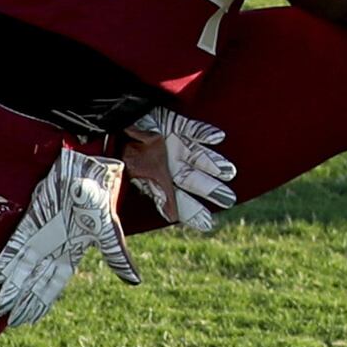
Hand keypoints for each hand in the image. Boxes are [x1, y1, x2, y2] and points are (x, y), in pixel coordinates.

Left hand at [0, 147, 139, 327]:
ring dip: (12, 284)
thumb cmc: (101, 200)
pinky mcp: (31, 219)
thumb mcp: (110, 231)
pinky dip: (6, 259)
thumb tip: (135, 282)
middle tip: (8, 320)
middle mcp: (54, 247)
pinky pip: (15, 243)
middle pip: (35, 280)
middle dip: (23, 299)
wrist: (90, 170)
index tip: (27, 320)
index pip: (53, 284)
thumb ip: (116, 256)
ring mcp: (40, 233)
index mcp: (73, 252)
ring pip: (23, 266)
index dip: (41, 301)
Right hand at [124, 106, 239, 236]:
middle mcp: (171, 164)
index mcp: (160, 180)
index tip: (207, 225)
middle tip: (228, 200)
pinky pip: (192, 129)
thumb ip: (155, 190)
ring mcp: (176, 145)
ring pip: (199, 157)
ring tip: (228, 172)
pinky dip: (203, 133)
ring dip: (213, 163)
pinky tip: (218, 137)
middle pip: (193, 180)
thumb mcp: (136, 171)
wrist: (117, 120)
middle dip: (210, 190)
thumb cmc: (124, 149)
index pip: (178, 199)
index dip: (192, 212)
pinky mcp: (176, 125)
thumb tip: (171, 215)